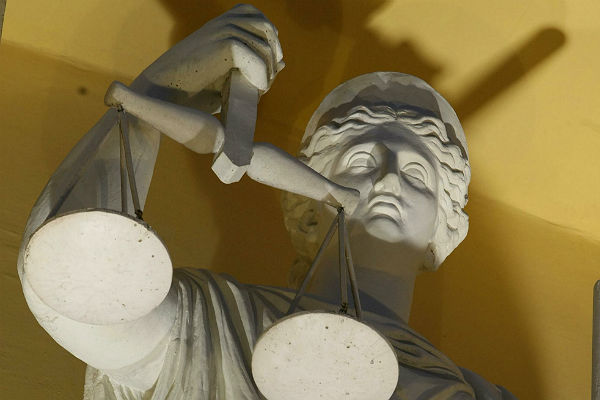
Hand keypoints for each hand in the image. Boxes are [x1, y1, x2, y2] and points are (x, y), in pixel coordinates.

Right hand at [133, 4, 283, 102]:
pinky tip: (254, 91)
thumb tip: (283, 63)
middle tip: (264, 84)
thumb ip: (253, 67)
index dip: (270, 43)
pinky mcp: (224, 44)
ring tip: (257, 91)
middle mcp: (223, 22)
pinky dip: (261, 78)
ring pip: (265, 45)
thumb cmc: (192, 92)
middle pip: (268, 30)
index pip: (261, 20)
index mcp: (222, 24)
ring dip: (268, 71)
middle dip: (273, 57)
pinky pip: (257, 58)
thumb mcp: (228, 77)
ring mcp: (223, 30)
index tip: (266, 70)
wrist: (161, 97)